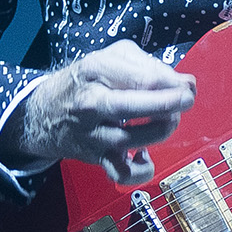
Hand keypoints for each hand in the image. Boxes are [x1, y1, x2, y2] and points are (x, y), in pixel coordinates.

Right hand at [2, 40, 195, 184]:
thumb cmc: (87, 81)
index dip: (171, 83)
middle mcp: (91, 103)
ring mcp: (92, 133)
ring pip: (133, 139)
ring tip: (167, 120)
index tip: (187, 85)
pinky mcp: (96, 158)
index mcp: (96, 71)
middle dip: (167, 104)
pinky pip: (122, 173)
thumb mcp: (112, 58)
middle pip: (132, 107)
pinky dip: (141, 169)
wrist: (44, 112)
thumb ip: (150, 66)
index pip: (140, 77)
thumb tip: (186, 83)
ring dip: (161, 129)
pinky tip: (144, 154)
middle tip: (186, 99)